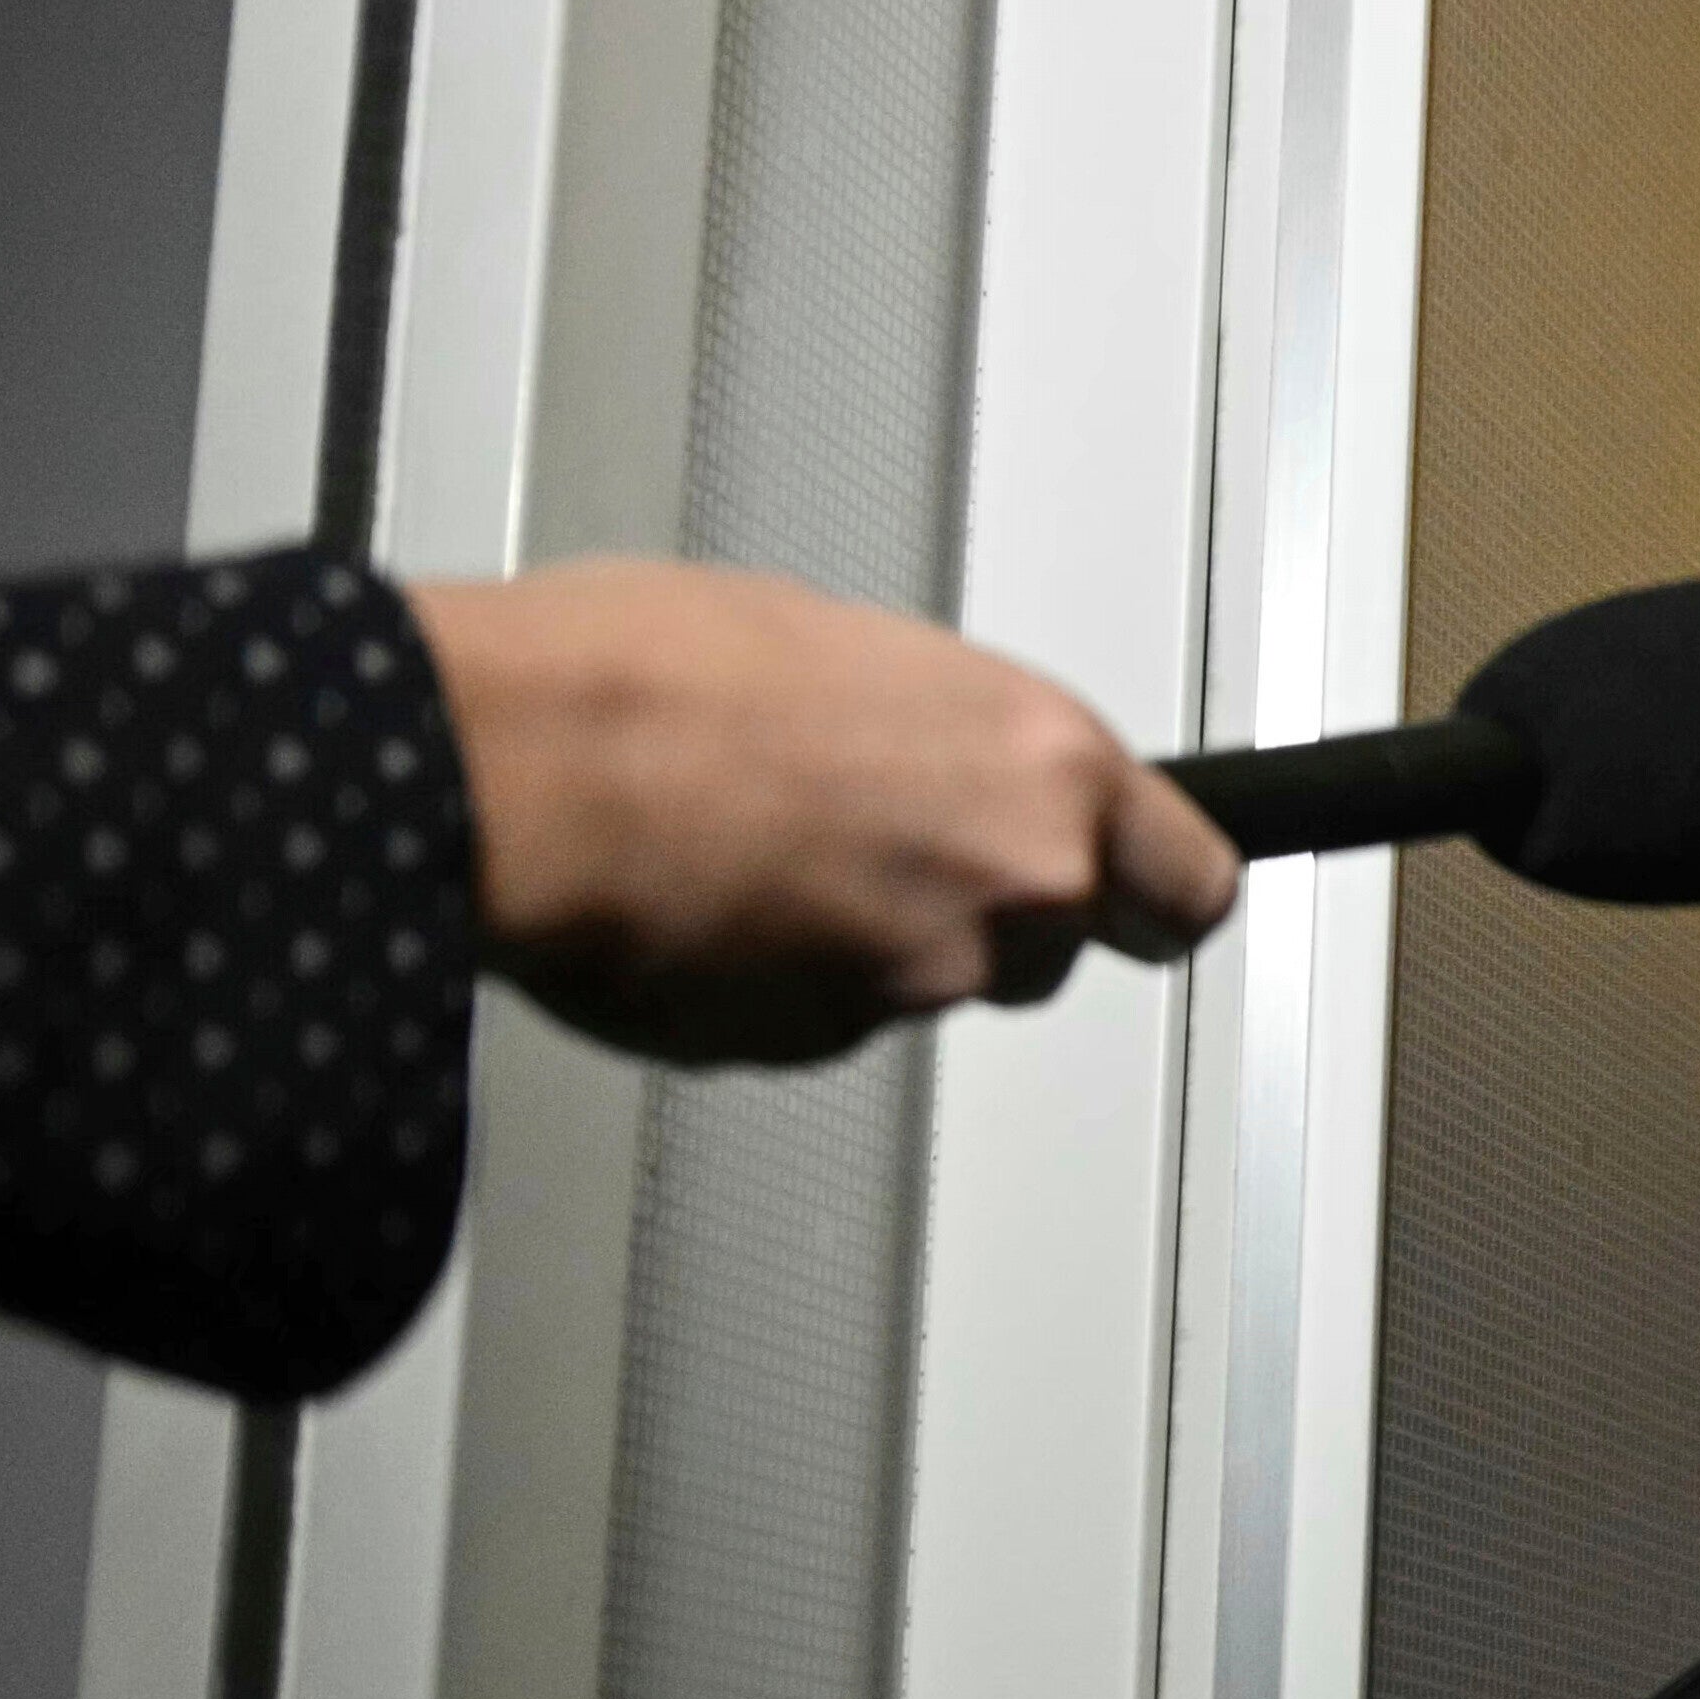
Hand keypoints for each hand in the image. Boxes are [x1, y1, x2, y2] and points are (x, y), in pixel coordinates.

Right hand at [407, 563, 1240, 1066]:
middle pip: (1050, 944)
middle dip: (981, 911)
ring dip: (865, 940)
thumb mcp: (855, 652)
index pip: (1189, 886)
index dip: (1155, 895)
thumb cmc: (649, 674)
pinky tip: (703, 905)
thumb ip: (948, 738)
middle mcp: (1009, 885)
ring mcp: (913, 978)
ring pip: (928, 983)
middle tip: (882, 849)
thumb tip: (946, 762)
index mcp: (1044, 765)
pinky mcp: (806, 1046)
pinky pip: (815, 1019)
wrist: (510, 765)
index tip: (1141, 895)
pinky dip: (773, 979)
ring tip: (756, 853)